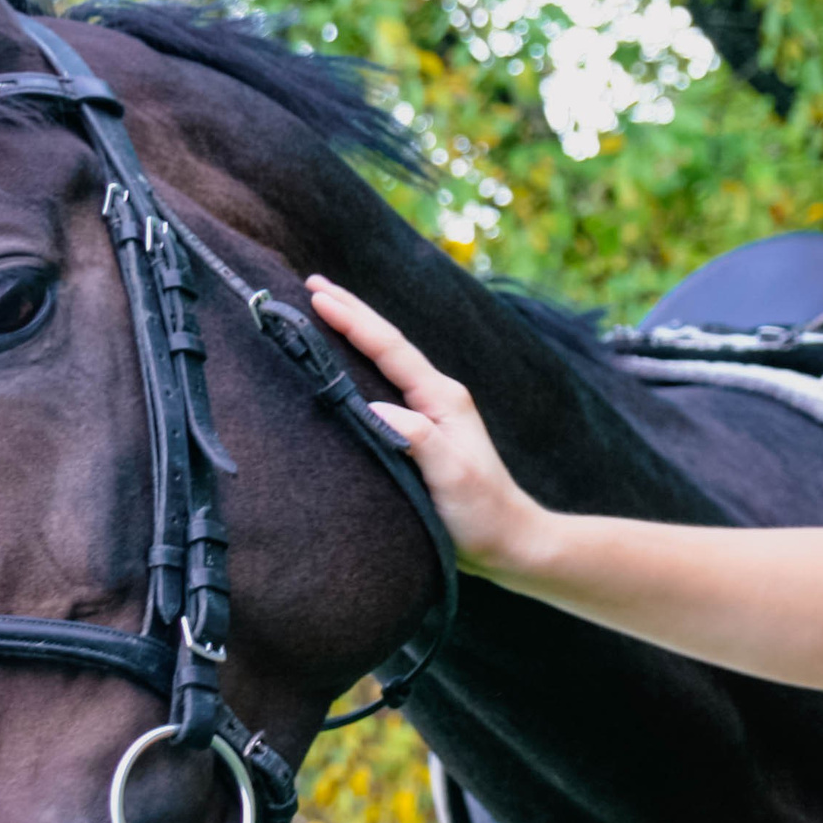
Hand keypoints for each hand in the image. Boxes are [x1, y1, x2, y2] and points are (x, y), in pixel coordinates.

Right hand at [306, 275, 548, 575]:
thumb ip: (418, 438)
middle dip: (351, 311)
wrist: (511, 541)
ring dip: (356, 332)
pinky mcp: (424, 432)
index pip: (391, 350)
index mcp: (443, 398)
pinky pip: (387, 384)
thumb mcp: (452, 476)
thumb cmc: (482, 513)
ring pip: (386, 360)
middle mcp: (438, 397)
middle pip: (388, 343)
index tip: (318, 296)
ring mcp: (432, 412)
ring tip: (324, 307)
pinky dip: (362, 364)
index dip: (354, 322)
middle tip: (311, 281)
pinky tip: (347, 363)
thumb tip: (375, 406)